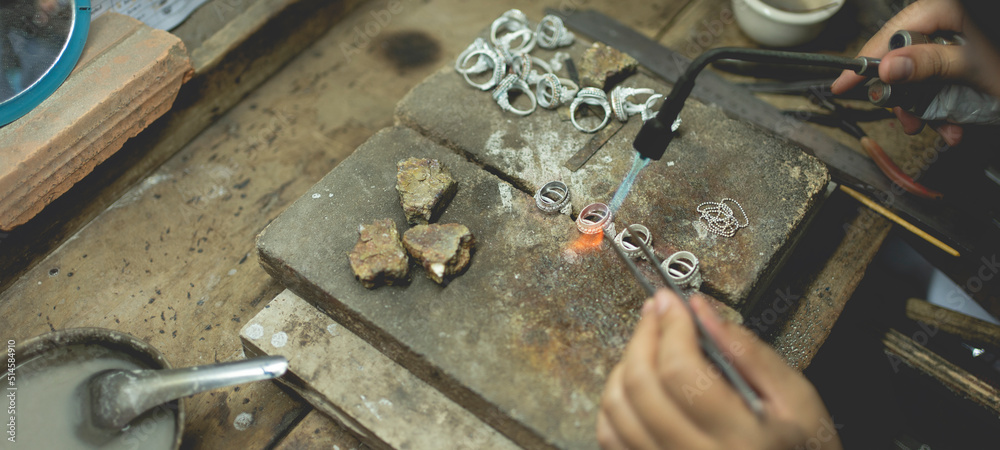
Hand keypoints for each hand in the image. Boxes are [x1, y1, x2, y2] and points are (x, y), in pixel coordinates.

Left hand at [597, 290, 840, 449]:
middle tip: (656, 313)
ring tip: (648, 347)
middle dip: (642, 337)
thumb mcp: (795, 400)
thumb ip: (748, 351)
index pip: (680, 371)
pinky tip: (638, 386)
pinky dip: (616, 403)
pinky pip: (610, 436)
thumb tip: (701, 310)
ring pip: (616, 410)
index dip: (670, 326)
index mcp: (738, 440)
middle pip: (640, 386)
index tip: (670, 303)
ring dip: (624, 366)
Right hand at [831, 0, 999, 145]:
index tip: (844, 82)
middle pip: (905, 58)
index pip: (892, 33)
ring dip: (927, 110)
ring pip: (922, 76)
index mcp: (947, 10)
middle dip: (906, 96)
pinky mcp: (965, 60)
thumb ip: (927, 64)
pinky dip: (944, 108)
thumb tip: (887, 67)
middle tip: (907, 119)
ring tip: (939, 129)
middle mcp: (949, 22)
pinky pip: (941, 82)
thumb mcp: (971, 66)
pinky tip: (953, 126)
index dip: (867, 60)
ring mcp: (957, 42)